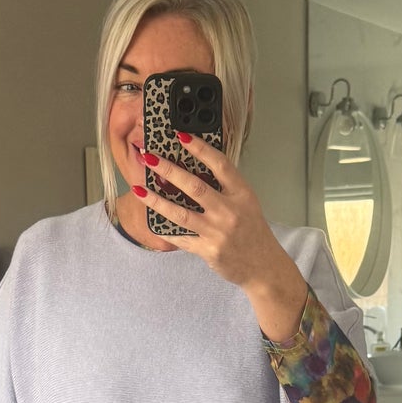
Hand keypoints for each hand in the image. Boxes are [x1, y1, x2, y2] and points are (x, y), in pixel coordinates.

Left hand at [134, 134, 307, 343]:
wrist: (263, 267)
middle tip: (149, 158)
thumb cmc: (252, 231)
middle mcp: (230, 211)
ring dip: (156, 200)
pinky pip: (181, 237)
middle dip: (168, 170)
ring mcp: (218, 232)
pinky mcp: (208, 250)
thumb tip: (191, 172)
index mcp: (242, 194)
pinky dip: (164, 230)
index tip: (181, 136)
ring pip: (181, 213)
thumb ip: (224, 188)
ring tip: (138, 189)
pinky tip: (150, 221)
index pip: (220, 165)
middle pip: (194, 186)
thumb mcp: (246, 204)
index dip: (200, 149)